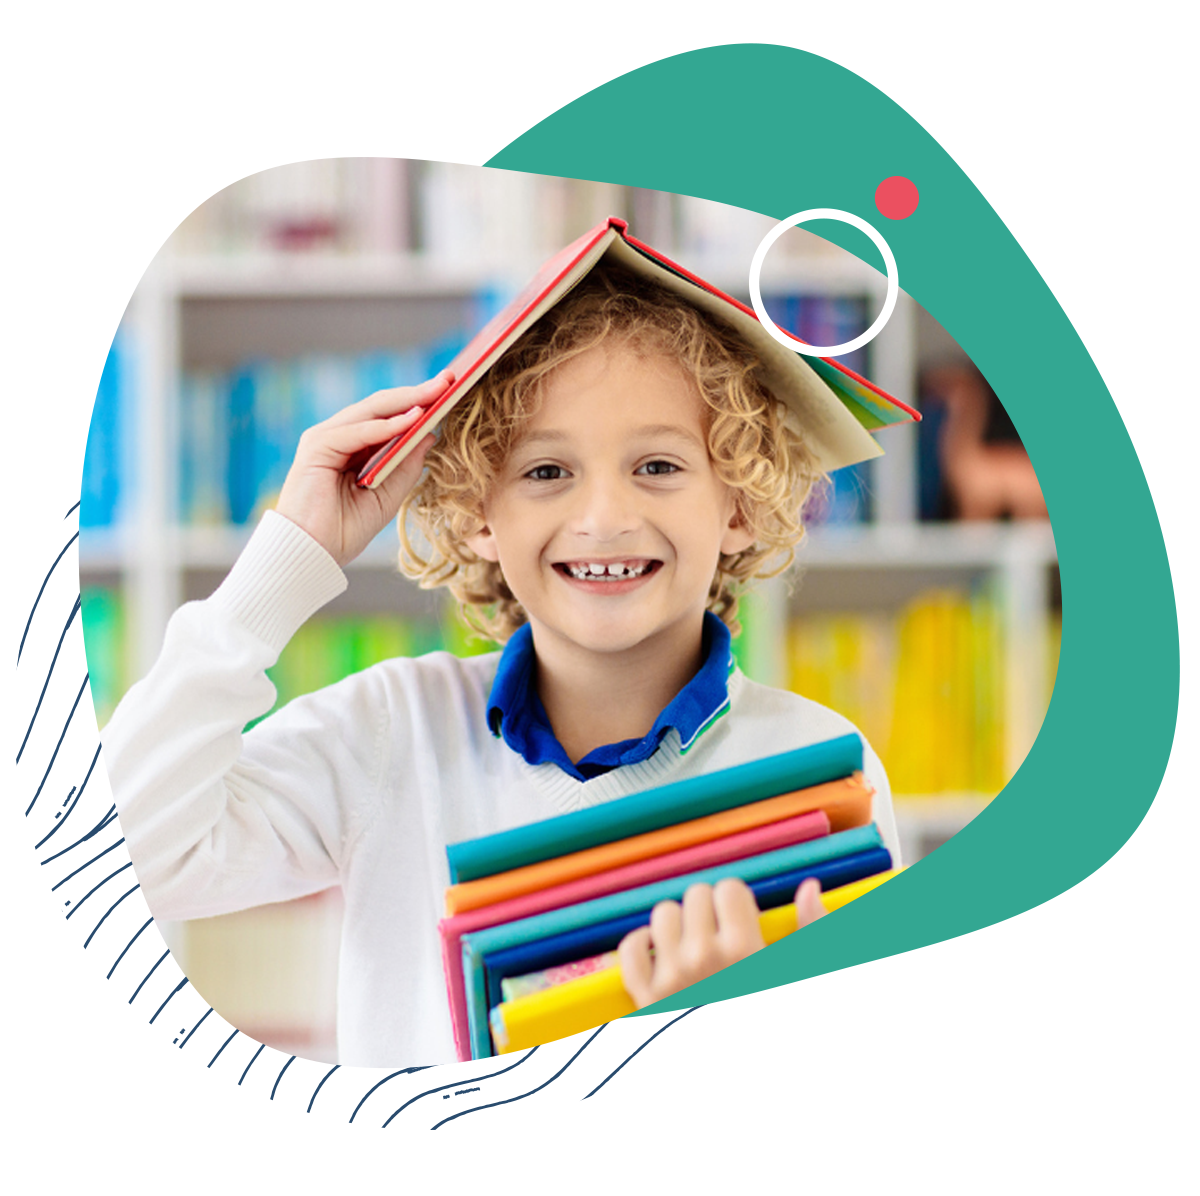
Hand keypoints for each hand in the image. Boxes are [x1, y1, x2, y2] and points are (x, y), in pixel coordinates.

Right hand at [274, 371, 453, 566]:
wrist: (311, 554)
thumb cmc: (344, 530)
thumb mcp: (387, 495)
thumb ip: (406, 466)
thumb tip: (430, 436)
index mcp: (354, 448)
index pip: (389, 417)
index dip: (418, 403)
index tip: (449, 391)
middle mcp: (339, 437)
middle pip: (382, 406)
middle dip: (417, 394)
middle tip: (448, 380)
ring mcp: (326, 439)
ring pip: (371, 411)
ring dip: (406, 401)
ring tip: (436, 393)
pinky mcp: (317, 447)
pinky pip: (357, 431)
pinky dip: (384, 426)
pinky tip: (410, 420)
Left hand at [618, 877, 827, 1008]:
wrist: (742, 1094)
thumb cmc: (774, 1028)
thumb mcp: (802, 977)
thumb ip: (812, 931)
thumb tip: (809, 887)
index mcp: (745, 951)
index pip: (729, 888)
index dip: (736, 901)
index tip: (740, 921)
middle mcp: (703, 958)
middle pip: (695, 895)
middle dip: (708, 910)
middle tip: (718, 935)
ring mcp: (670, 978)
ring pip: (662, 914)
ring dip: (676, 925)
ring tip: (691, 945)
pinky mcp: (646, 999)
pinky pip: (629, 949)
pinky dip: (640, 945)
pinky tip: (658, 953)